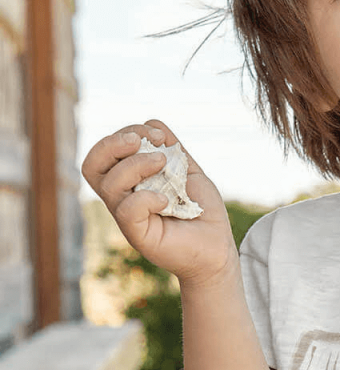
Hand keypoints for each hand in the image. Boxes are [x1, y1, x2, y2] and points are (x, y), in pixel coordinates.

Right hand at [81, 120, 236, 286]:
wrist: (217, 246)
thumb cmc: (200, 209)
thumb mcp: (186, 170)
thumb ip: (170, 148)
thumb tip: (152, 124)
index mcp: (128, 181)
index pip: (105, 153)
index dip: (124, 134)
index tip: (159, 136)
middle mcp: (121, 198)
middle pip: (92, 165)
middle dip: (114, 144)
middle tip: (144, 142)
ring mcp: (127, 216)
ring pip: (109, 184)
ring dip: (136, 165)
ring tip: (163, 166)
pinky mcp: (138, 234)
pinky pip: (127, 210)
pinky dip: (146, 197)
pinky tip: (167, 200)